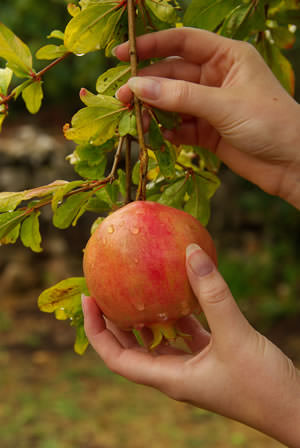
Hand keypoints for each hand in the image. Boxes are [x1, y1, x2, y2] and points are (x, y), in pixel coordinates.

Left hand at [82, 244, 299, 446]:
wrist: (295, 410)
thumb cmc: (264, 386)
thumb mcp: (235, 335)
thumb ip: (213, 294)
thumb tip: (191, 253)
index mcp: (170, 378)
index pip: (116, 358)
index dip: (97, 330)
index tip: (89, 300)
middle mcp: (175, 374)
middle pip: (130, 349)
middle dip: (113, 323)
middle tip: (104, 290)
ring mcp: (193, 367)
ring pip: (157, 341)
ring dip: (144, 318)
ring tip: (134, 289)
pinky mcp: (211, 357)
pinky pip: (184, 334)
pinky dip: (177, 315)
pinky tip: (178, 293)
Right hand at [114, 28, 299, 208]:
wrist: (292, 163)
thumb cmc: (269, 123)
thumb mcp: (224, 105)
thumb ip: (181, 97)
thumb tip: (137, 87)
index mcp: (226, 57)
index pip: (183, 43)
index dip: (152, 45)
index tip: (122, 54)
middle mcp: (216, 78)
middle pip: (172, 76)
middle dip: (147, 86)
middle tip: (122, 98)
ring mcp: (211, 106)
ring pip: (173, 103)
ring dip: (154, 111)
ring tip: (135, 120)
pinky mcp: (208, 132)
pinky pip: (180, 127)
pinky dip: (168, 132)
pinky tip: (159, 136)